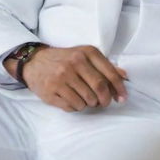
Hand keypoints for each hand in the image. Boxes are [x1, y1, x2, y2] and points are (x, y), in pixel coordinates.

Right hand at [5, 45, 128, 111]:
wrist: (34, 61)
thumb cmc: (65, 59)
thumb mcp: (85, 55)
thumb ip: (105, 65)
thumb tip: (124, 76)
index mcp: (86, 53)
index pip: (109, 73)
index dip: (119, 88)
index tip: (123, 97)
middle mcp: (74, 63)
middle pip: (99, 88)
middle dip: (105, 99)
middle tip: (104, 102)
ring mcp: (61, 78)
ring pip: (87, 100)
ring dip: (90, 104)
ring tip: (86, 98)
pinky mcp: (51, 91)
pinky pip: (72, 106)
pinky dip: (77, 107)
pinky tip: (73, 99)